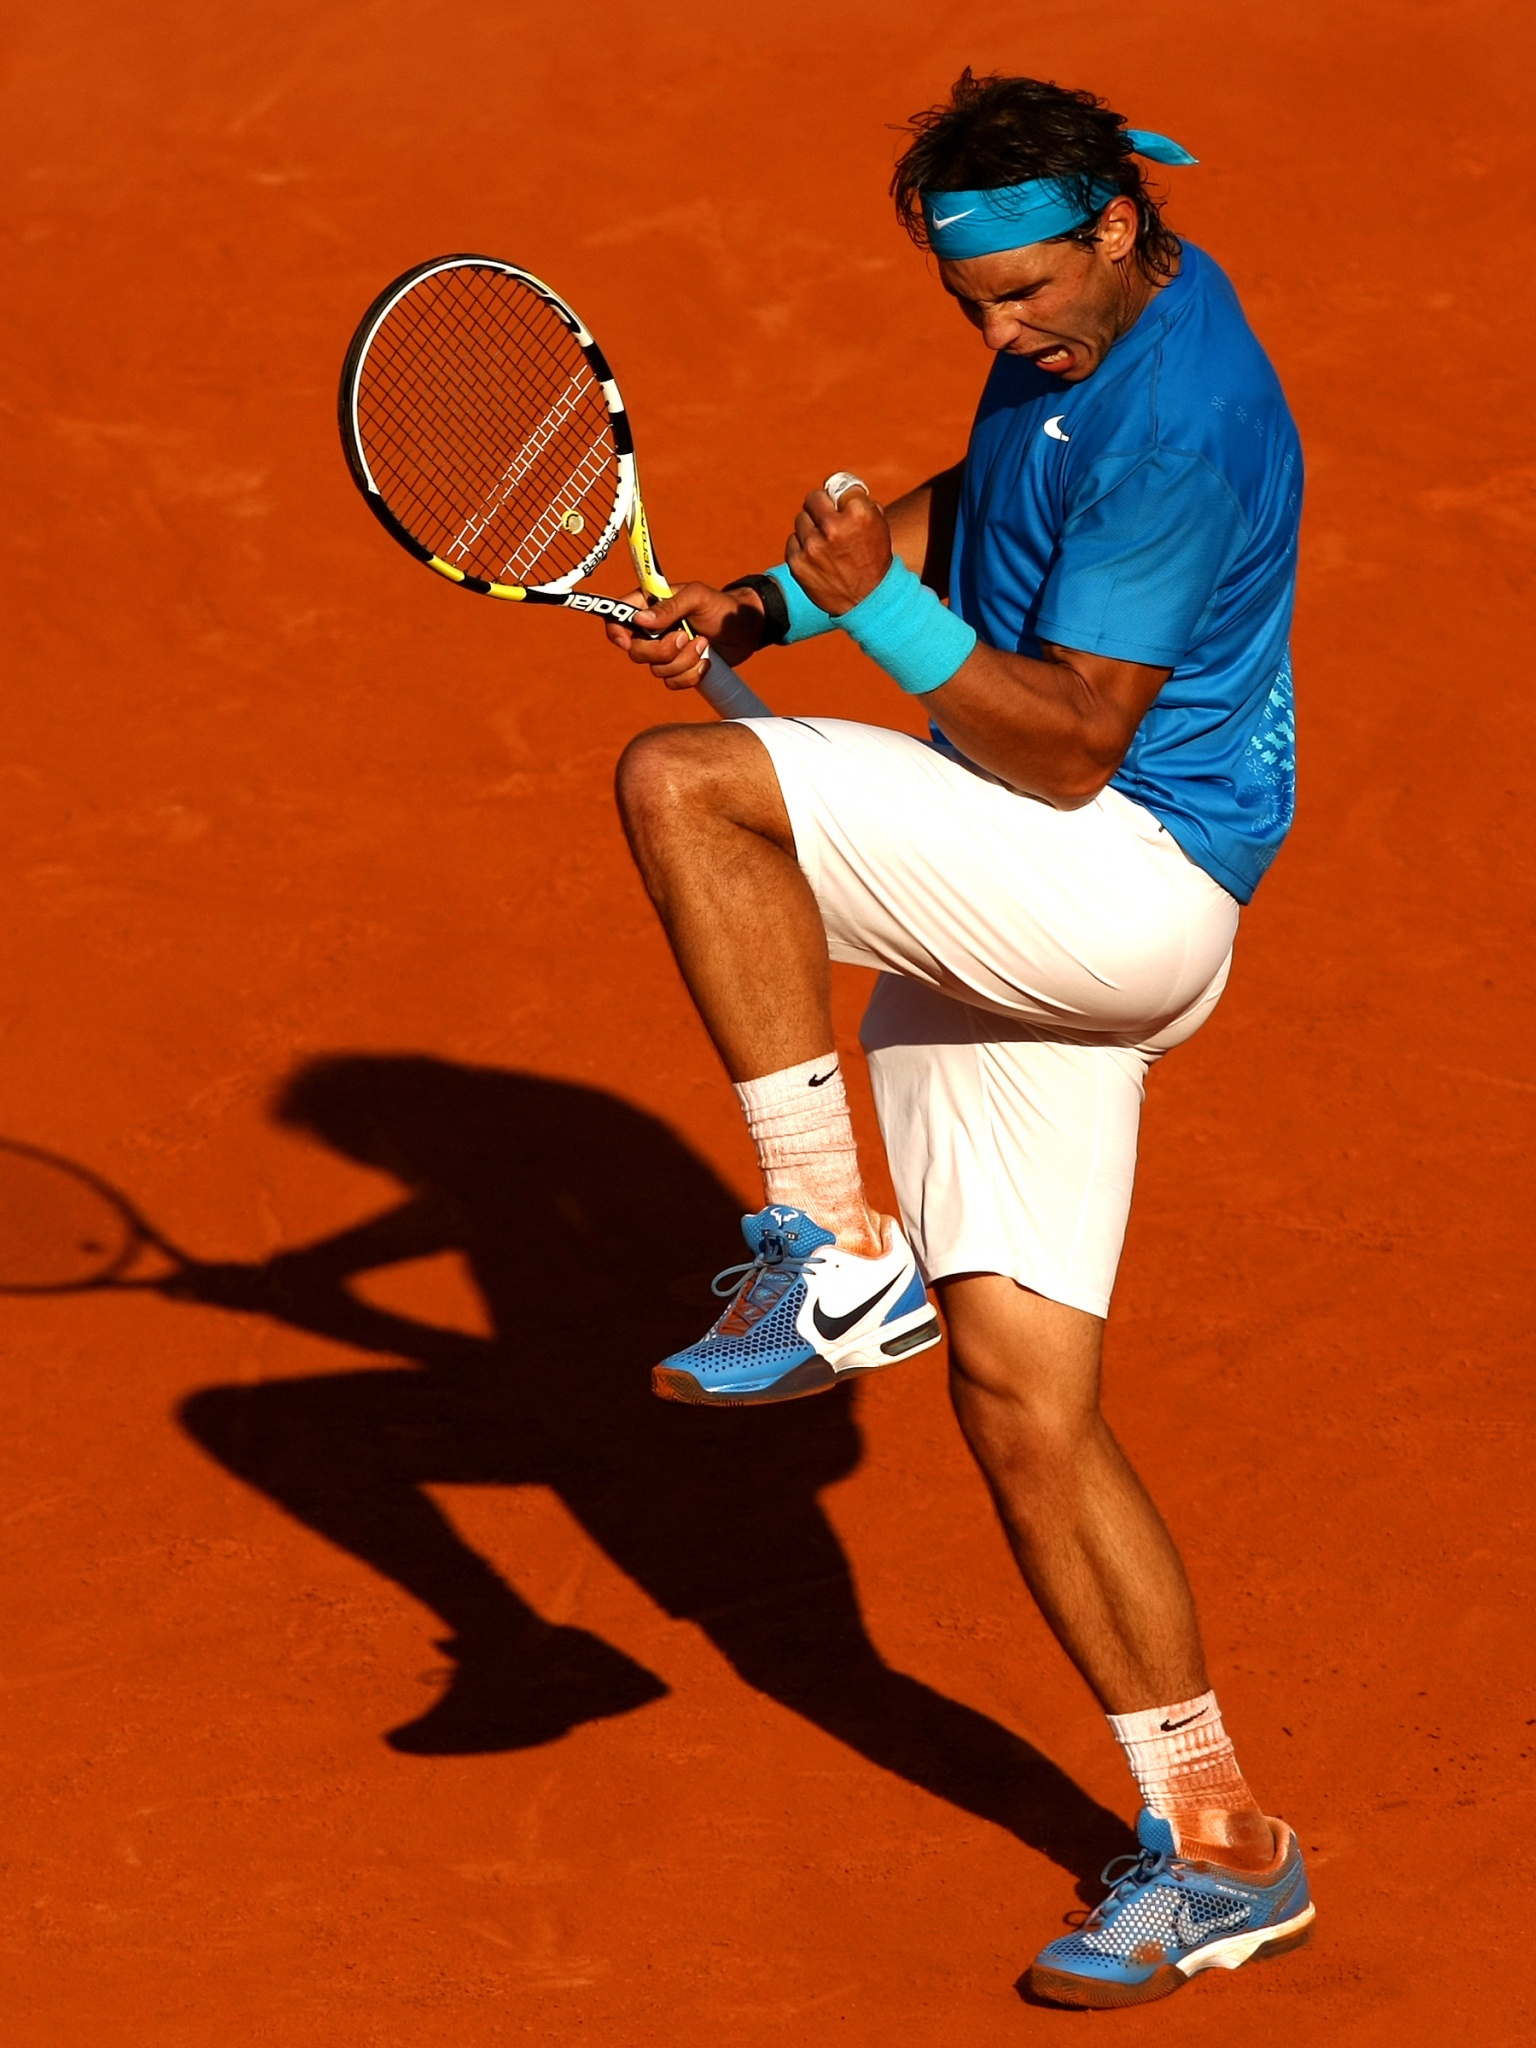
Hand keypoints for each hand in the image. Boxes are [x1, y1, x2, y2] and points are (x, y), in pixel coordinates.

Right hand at [603, 582, 767, 690]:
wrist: (745, 629)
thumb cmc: (720, 606)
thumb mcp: (696, 597)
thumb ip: (669, 607)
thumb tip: (640, 620)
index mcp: (649, 606)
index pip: (617, 618)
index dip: (616, 632)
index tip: (628, 641)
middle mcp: (652, 630)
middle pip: (635, 651)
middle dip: (661, 650)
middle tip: (685, 637)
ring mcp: (665, 652)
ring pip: (656, 670)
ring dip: (683, 661)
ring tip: (704, 643)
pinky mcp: (678, 670)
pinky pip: (672, 683)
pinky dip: (691, 675)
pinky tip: (706, 662)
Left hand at [784, 485, 892, 615]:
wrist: (868, 601)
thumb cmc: (875, 559)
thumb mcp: (879, 525)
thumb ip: (860, 503)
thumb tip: (837, 489)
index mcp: (858, 513)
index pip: (838, 486)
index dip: (839, 496)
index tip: (839, 503)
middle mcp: (833, 527)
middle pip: (813, 498)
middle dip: (820, 506)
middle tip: (826, 518)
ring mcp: (813, 546)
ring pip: (801, 519)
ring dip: (811, 528)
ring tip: (825, 544)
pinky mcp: (798, 562)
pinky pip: (793, 541)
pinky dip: (803, 547)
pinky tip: (817, 558)